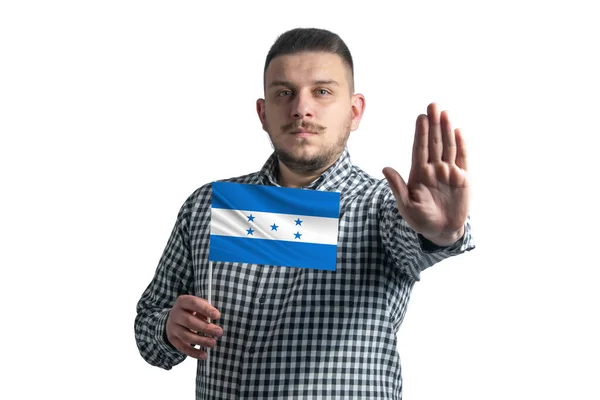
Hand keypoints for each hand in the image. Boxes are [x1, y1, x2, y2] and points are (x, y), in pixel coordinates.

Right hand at [165, 295, 222, 359]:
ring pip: (186, 336)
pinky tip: (204, 355)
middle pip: (190, 321)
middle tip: (219, 332)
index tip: (217, 316)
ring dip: (201, 341)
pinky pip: (183, 348)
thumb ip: (206, 309)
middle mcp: (175, 314)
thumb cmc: (192, 311)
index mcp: (183, 301)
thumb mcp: (197, 305)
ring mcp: (173, 327)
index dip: (206, 309)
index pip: (194, 303)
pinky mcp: (173, 339)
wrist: (174, 318)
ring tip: (213, 343)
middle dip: (206, 328)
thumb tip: (217, 319)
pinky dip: (194, 353)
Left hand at [382, 103, 469, 245]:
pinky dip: (462, 145)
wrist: (441, 231)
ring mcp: (449, 172)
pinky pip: (462, 159)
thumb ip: (398, 187)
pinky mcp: (463, 178)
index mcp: (419, 173)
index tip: (421, 117)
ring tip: (445, 113)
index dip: (421, 133)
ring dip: (447, 130)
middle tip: (433, 105)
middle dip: (434, 124)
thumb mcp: (406, 206)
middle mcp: (434, 169)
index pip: (420, 149)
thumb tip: (385, 169)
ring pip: (448, 147)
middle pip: (434, 143)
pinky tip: (459, 131)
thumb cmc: (420, 220)